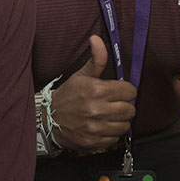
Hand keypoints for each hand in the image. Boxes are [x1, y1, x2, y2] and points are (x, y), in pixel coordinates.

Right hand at [50, 35, 137, 153]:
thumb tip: (96, 38)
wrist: (49, 119)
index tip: (120, 91)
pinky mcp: (94, 142)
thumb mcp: (81, 75)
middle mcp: (97, 109)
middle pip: (130, 110)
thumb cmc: (68, 95)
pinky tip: (102, 126)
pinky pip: (115, 139)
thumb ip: (96, 59)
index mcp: (96, 90)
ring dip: (119, 121)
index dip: (126, 90)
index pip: (130, 91)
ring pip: (125, 126)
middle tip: (114, 104)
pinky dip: (111, 133)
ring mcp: (95, 127)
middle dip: (124, 106)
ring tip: (109, 116)